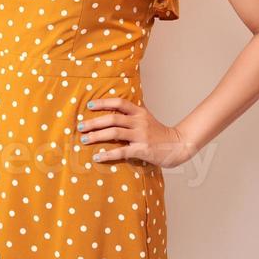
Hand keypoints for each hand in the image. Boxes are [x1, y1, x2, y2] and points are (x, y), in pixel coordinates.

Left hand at [77, 96, 195, 168]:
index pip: (119, 103)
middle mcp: (139, 121)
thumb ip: (133, 112)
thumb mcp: (147, 117)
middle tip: (80, 126)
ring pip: (114, 133)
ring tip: (84, 140)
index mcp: (139, 112)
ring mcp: (141, 135)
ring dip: (97, 136)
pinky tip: (97, 156)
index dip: (103, 102)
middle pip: (112, 118)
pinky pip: (121, 151)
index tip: (89, 105)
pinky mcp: (142, 149)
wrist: (178, 145)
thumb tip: (115, 107)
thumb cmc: (159, 132)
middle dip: (94, 122)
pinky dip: (107, 154)